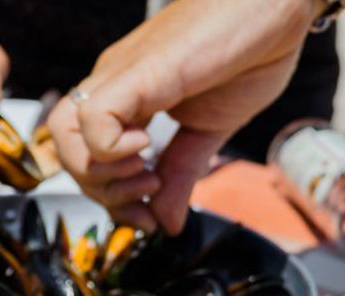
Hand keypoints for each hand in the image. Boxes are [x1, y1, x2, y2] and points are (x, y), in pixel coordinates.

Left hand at [46, 0, 315, 233]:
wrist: (280, 4)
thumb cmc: (250, 51)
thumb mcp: (209, 130)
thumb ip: (182, 175)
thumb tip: (166, 224)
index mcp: (127, 97)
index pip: (84, 156)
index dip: (109, 198)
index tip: (150, 215)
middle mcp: (114, 83)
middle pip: (64, 148)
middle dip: (101, 194)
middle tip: (147, 201)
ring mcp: (122, 75)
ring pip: (64, 132)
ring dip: (100, 174)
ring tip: (148, 174)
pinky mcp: (141, 71)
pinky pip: (94, 116)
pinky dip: (112, 148)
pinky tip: (148, 146)